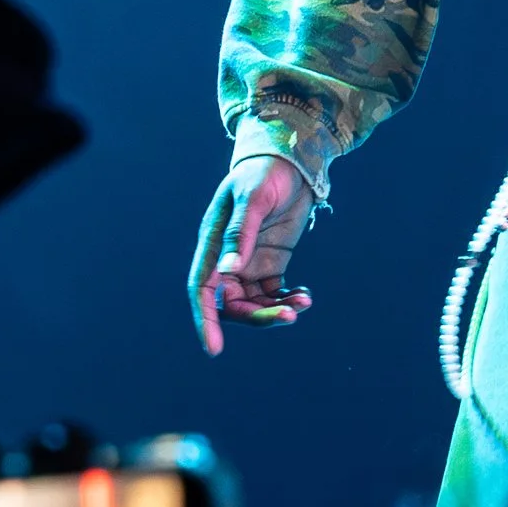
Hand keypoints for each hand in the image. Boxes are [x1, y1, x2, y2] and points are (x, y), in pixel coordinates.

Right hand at [187, 155, 316, 355]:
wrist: (292, 158)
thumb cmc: (265, 172)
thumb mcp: (254, 198)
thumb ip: (241, 233)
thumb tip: (229, 271)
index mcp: (214, 243)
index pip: (202, 289)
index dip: (205, 319)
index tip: (215, 348)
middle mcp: (227, 258)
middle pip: (232, 303)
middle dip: (257, 316)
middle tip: (289, 316)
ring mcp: (249, 262)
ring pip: (255, 302)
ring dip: (276, 309)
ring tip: (303, 302)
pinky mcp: (271, 262)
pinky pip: (274, 293)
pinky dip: (287, 299)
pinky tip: (305, 296)